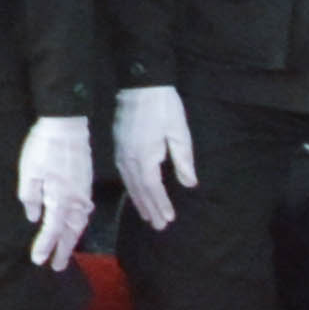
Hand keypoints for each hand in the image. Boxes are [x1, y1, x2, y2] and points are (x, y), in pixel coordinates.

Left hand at [14, 112, 97, 271]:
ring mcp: (84, 193)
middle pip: (70, 232)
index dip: (45, 246)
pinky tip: (74, 227)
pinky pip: (84, 213)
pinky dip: (78, 225)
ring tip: (65, 252)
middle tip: (57, 267)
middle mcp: (76, 200)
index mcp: (60, 198)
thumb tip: (34, 218)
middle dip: (63, 250)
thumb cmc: (44, 147)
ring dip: (72, 240)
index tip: (38, 260)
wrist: (67, 125)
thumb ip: (31, 197)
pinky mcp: (86, 185)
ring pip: (79, 224)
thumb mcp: (29, 171)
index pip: (52, 229)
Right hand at [113, 82, 198, 232]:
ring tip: (148, 216)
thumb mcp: (179, 132)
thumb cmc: (163, 107)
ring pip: (130, 183)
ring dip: (139, 201)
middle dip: (150, 208)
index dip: (161, 204)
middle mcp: (130, 157)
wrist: (140, 83)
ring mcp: (121, 151)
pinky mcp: (119, 145)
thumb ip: (183, 160)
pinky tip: (135, 192)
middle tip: (159, 226)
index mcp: (145, 155)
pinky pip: (124, 173)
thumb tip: (189, 184)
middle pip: (140, 189)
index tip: (169, 219)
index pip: (153, 187)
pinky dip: (131, 187)